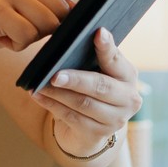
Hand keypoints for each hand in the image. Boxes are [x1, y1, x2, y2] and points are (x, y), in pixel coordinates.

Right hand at [0, 0, 104, 74]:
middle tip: (15, 27)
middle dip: (45, 28)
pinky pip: (28, 36)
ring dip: (29, 38)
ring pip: (47, 24)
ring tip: (5, 32)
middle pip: (60, 8)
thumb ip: (47, 1)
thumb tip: (74, 7)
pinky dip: (16, 45)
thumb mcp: (20, 7)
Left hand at [34, 27, 140, 156]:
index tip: (98, 32)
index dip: (107, 47)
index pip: (116, 59)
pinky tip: (38, 96)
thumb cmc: (91, 88)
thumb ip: (90, 54)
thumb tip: (67, 33)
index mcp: (128, 75)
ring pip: (83, 103)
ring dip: (58, 94)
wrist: (91, 126)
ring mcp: (115, 119)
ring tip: (39, 84)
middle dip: (76, 79)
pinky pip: (72, 118)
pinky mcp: (98, 134)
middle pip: (100, 86)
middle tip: (54, 75)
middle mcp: (128, 98)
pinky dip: (52, 106)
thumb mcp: (96, 70)